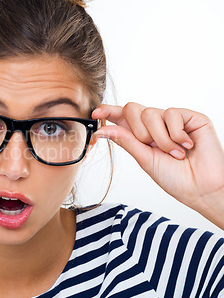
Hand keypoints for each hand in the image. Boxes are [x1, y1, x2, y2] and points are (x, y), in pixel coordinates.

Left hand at [92, 103, 223, 228]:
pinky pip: (172, 113)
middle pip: (132, 109)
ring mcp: (173, 120)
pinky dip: (176, 133)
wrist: (202, 188)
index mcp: (142, 135)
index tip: (95, 113)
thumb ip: (126, 141)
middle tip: (152, 147)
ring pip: (150, 113)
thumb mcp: (144, 159)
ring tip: (175, 153)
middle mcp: (156, 125)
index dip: (108, 112)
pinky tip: (187, 145)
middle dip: (138, 131)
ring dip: (160, 138)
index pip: (122, 117)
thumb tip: (102, 129)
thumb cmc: (175, 178)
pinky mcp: (191, 117)